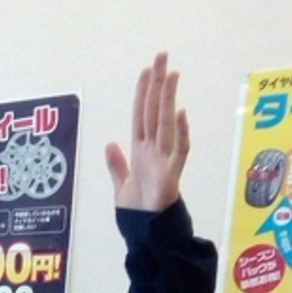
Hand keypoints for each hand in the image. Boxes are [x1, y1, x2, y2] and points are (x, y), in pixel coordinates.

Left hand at [105, 52, 188, 211]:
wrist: (145, 236)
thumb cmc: (137, 213)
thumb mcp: (120, 186)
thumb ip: (116, 165)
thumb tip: (110, 144)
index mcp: (140, 152)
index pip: (142, 115)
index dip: (143, 93)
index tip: (146, 71)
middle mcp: (153, 151)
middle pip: (155, 112)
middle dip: (158, 85)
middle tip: (162, 57)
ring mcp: (163, 161)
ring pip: (167, 124)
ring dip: (168, 100)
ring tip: (172, 75)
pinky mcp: (171, 176)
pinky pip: (179, 151)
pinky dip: (181, 134)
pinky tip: (181, 114)